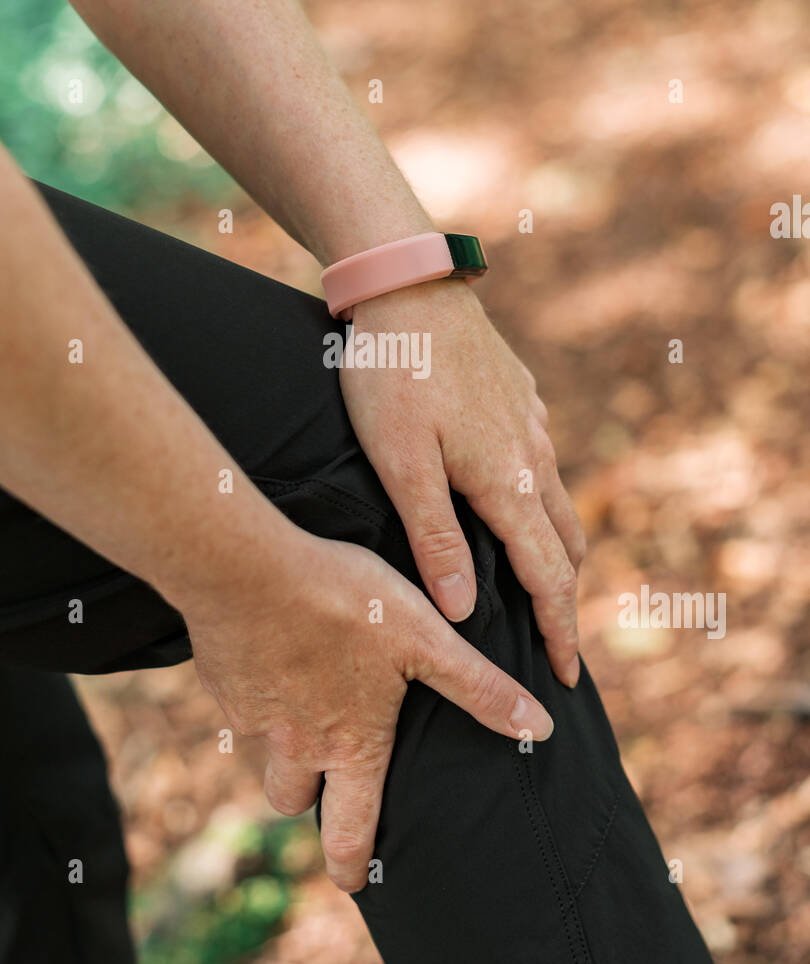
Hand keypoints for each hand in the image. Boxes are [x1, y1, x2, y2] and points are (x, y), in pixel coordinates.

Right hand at [180, 524, 553, 891]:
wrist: (246, 569)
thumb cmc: (344, 601)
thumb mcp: (425, 639)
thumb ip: (479, 688)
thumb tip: (539, 729)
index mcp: (350, 742)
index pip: (348, 831)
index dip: (352, 864)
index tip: (356, 883)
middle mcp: (296, 743)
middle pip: (294, 801)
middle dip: (313, 809)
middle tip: (328, 803)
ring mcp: (252, 716)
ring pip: (268, 753)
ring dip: (286, 748)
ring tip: (306, 715)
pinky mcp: (224, 683)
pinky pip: (242, 706)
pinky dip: (261, 695)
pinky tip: (276, 656)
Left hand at [340, 278, 584, 687]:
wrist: (409, 285)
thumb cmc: (395, 375)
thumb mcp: (401, 464)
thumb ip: (435, 538)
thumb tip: (466, 611)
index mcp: (508, 482)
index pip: (549, 576)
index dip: (560, 631)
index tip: (567, 678)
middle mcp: (533, 454)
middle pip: (566, 543)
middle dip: (565, 597)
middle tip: (553, 640)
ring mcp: (530, 420)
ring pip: (557, 500)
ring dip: (554, 548)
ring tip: (535, 582)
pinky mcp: (518, 394)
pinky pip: (541, 461)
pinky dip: (538, 500)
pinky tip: (510, 502)